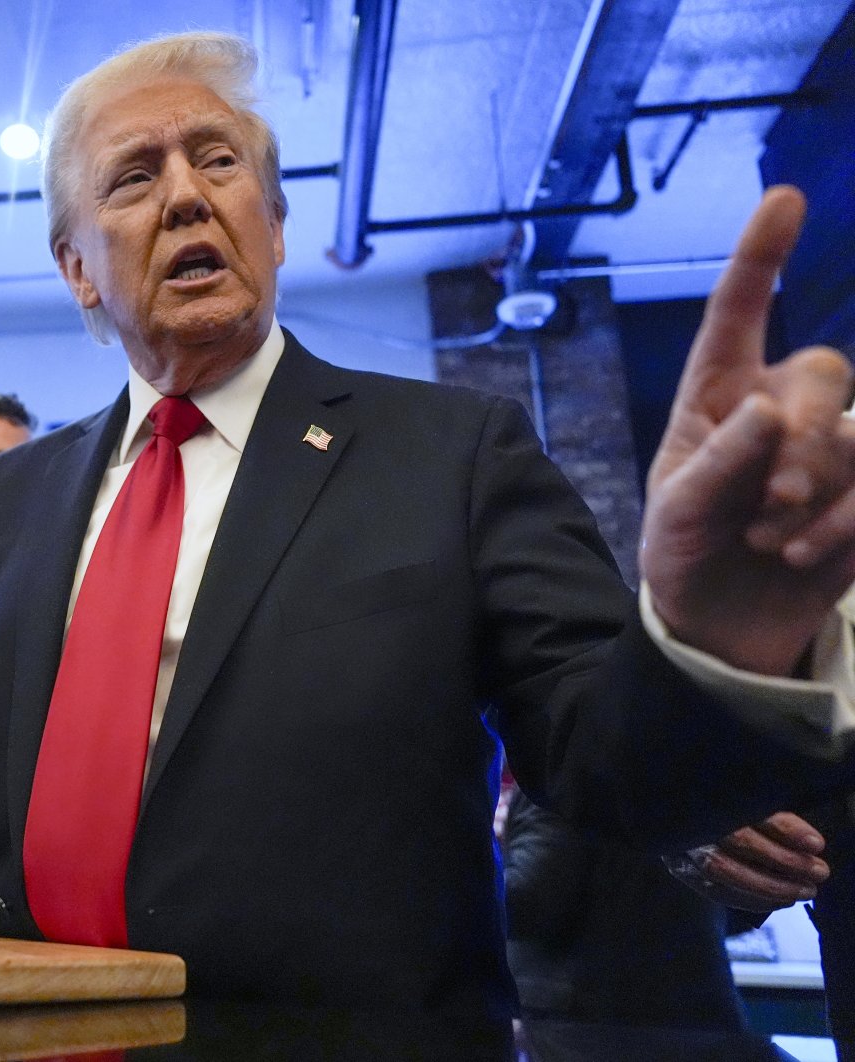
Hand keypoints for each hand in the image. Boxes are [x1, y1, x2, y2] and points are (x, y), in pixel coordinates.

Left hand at [642, 185, 854, 676]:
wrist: (718, 626)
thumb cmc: (684, 554)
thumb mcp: (678, 513)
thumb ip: (720, 463)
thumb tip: (771, 409)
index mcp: (716, 398)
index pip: (738, 316)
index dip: (760, 257)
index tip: (785, 199)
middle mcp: (777, 410)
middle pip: (825, 372)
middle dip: (802, 437)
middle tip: (769, 501)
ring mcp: (826, 450)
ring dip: (816, 492)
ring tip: (768, 538)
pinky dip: (844, 523)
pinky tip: (802, 554)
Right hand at [673, 812, 828, 911]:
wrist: (675, 812)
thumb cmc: (725, 806)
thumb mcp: (746, 798)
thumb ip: (770, 813)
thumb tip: (808, 842)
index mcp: (713, 791)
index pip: (749, 809)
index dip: (784, 828)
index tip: (816, 843)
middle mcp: (694, 816)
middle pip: (738, 840)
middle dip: (784, 861)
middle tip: (819, 872)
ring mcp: (682, 843)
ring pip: (723, 869)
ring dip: (770, 886)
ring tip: (805, 891)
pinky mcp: (680, 866)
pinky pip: (713, 889)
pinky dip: (749, 900)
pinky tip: (778, 901)